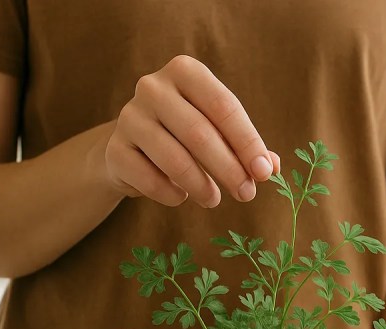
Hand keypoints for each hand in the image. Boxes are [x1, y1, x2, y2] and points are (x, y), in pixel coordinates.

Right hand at [104, 54, 280, 207]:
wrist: (133, 146)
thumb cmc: (186, 134)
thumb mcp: (218, 131)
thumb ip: (246, 147)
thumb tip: (271, 167)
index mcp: (185, 72)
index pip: (224, 107)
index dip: (248, 143)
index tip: (264, 172)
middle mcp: (153, 87)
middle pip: (200, 133)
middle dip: (229, 168)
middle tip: (247, 194)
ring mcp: (129, 116)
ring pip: (174, 158)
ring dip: (201, 186)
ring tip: (215, 199)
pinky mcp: (114, 149)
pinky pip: (149, 179)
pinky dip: (172, 194)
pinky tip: (181, 197)